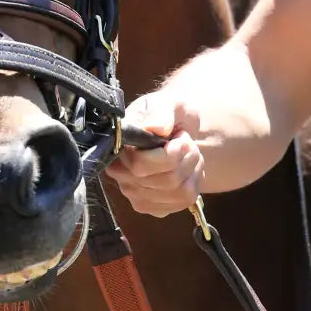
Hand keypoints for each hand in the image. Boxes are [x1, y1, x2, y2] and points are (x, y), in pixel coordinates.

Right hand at [105, 90, 203, 216]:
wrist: (177, 129)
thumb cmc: (169, 115)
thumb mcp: (167, 103)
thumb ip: (161, 112)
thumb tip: (156, 128)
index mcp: (117, 145)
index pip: (140, 165)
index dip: (169, 154)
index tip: (179, 136)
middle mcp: (119, 173)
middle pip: (165, 181)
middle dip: (187, 158)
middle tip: (186, 141)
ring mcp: (134, 193)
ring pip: (178, 193)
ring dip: (193, 169)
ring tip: (188, 154)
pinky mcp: (151, 207)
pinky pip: (182, 203)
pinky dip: (194, 184)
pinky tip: (186, 170)